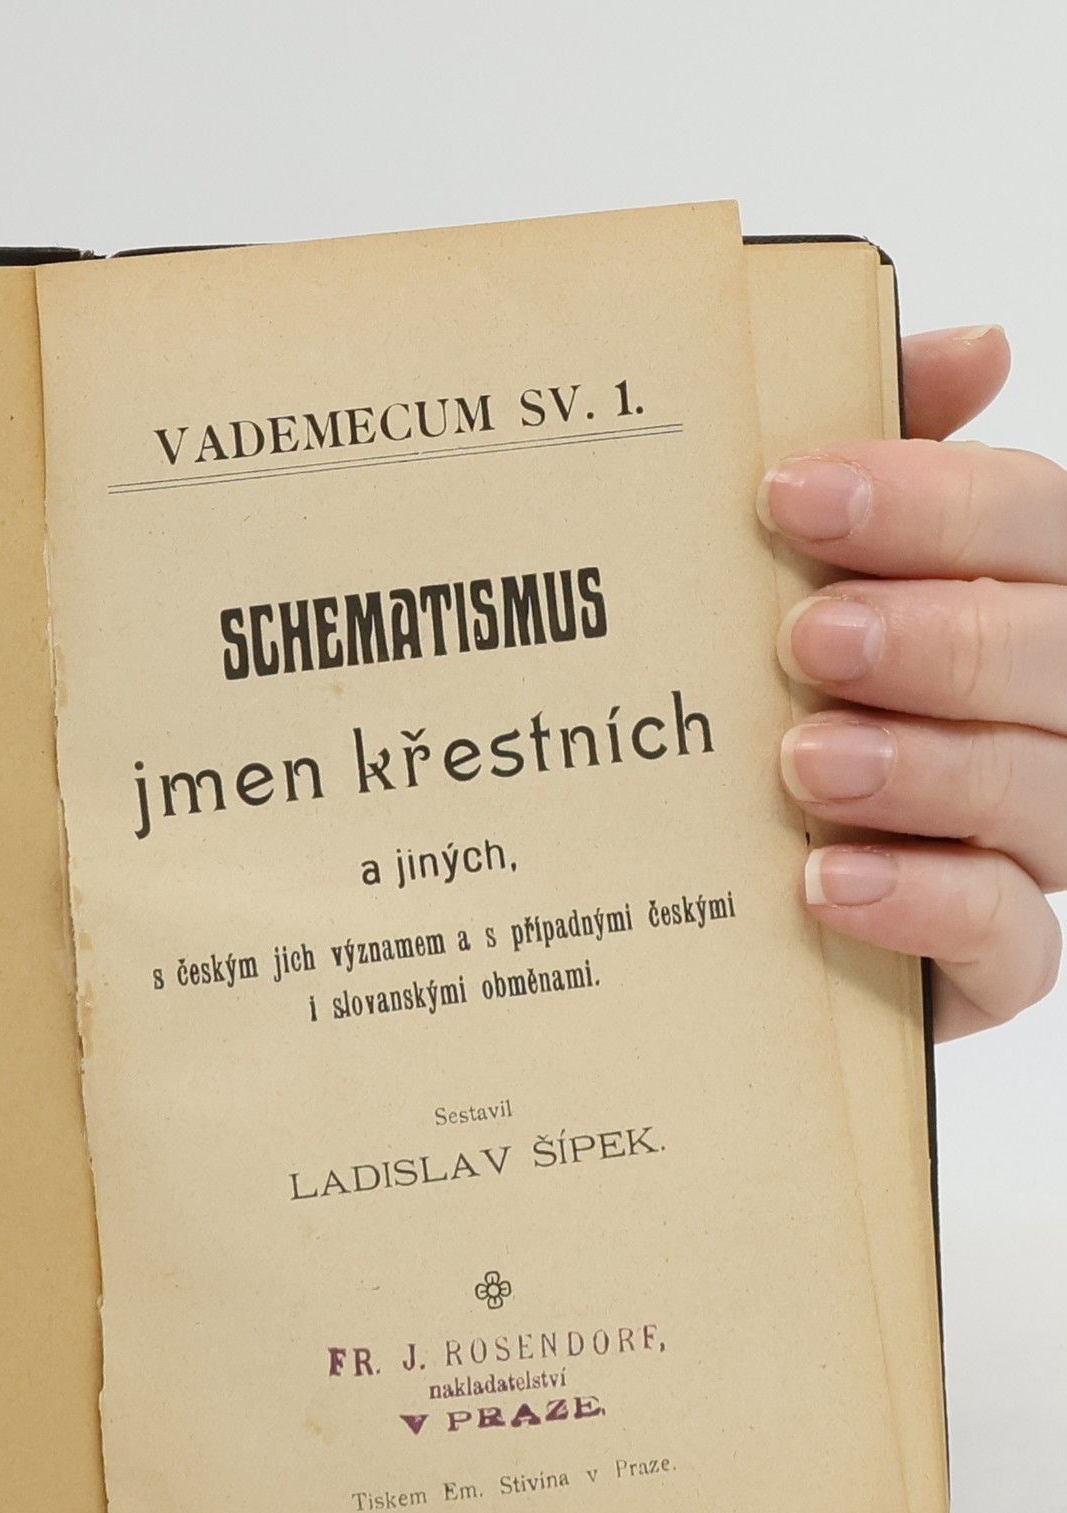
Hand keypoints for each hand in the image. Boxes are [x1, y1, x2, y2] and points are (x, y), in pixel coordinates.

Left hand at [761, 325, 1064, 1038]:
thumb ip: (885, 456)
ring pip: (1046, 794)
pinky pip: (1013, 942)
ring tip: (805, 763)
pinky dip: (930, 907)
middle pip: (1059, 656)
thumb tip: (979, 345)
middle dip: (939, 637)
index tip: (792, 493)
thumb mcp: (792, 576)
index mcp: (1013, 603)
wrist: (690, 896)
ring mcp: (1027, 840)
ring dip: (928, 771)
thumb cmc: (763, 702)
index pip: (1033, 525)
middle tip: (807, 636)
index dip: (932, 502)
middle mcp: (1044, 715)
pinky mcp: (988, 959)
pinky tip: (831, 884)